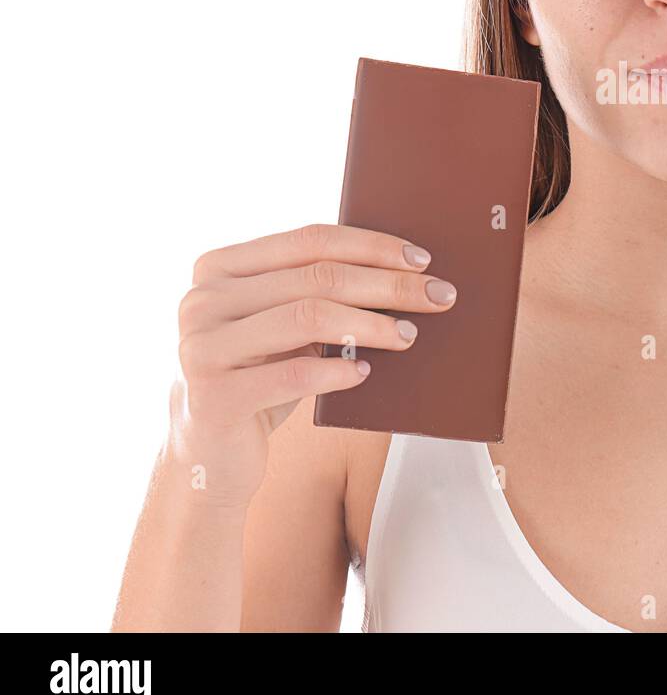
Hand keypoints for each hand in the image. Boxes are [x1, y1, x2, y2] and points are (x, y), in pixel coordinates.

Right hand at [168, 222, 456, 508]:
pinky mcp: (213, 397)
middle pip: (318, 277)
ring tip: (408, 334)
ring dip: (371, 324)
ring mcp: (200, 348)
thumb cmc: (260, 377)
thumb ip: (314, 291)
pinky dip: (338, 370)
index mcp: (218, 267)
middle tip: (437, 296)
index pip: (309, 240)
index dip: (372, 246)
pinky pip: (293, 375)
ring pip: (308, 316)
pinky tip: (365, 372)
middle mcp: (201, 300)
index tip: (422, 260)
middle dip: (388, 284)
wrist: (211, 454)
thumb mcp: (281, 325)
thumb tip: (406, 269)